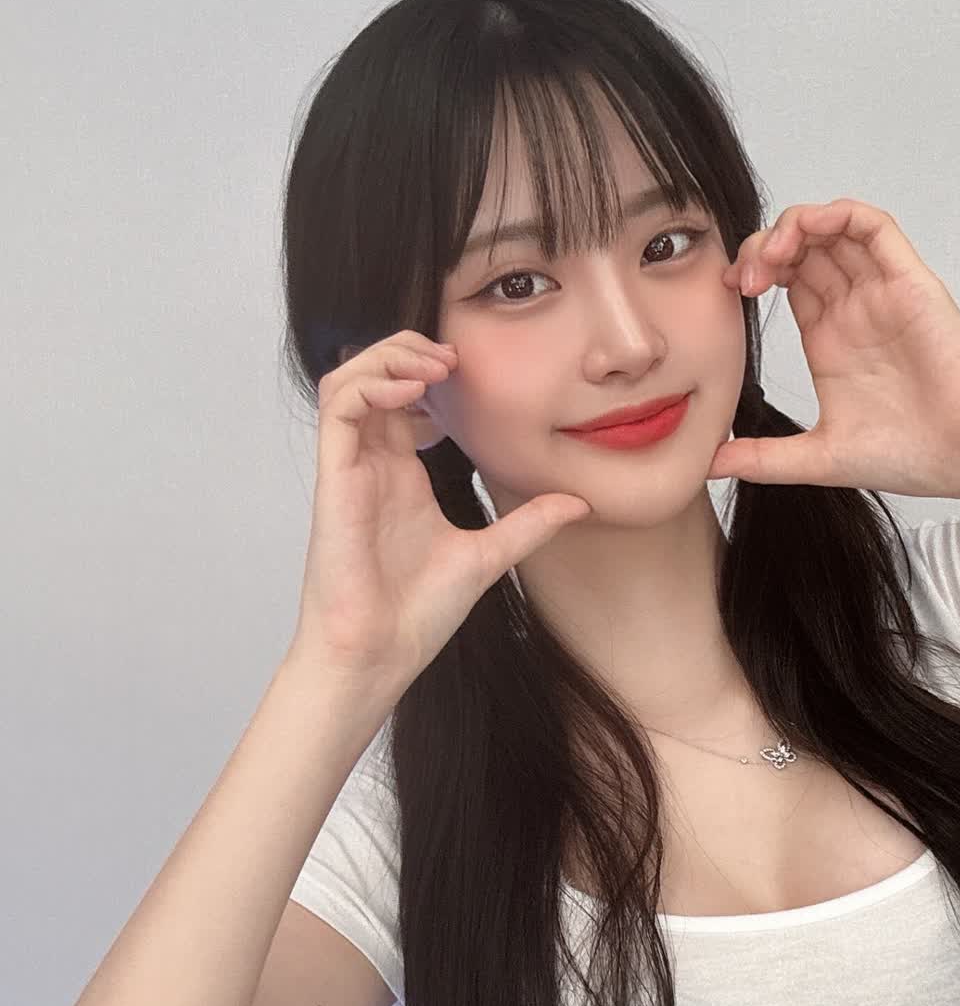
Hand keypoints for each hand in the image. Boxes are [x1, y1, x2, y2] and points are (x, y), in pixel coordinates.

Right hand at [291, 331, 589, 690]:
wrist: (380, 654)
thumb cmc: (416, 614)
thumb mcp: (490, 555)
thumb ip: (529, 524)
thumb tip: (578, 503)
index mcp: (401, 474)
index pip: (404, 399)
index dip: (431, 373)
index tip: (473, 375)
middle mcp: (372, 464)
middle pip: (374, 377)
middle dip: (409, 351)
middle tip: (454, 359)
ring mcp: (351, 468)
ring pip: (347, 379)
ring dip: (388, 358)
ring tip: (434, 365)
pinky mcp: (335, 478)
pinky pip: (338, 407)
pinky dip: (370, 383)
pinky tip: (411, 391)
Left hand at [708, 199, 959, 501]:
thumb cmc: (911, 455)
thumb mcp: (818, 460)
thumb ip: (764, 459)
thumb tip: (710, 466)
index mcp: (831, 338)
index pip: (786, 279)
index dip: (752, 272)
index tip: (727, 293)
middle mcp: (854, 308)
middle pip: (803, 247)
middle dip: (763, 248)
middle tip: (742, 278)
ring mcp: (881, 291)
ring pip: (832, 228)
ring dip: (792, 227)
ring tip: (768, 258)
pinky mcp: (909, 281)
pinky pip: (872, 226)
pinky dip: (836, 215)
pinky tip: (805, 233)